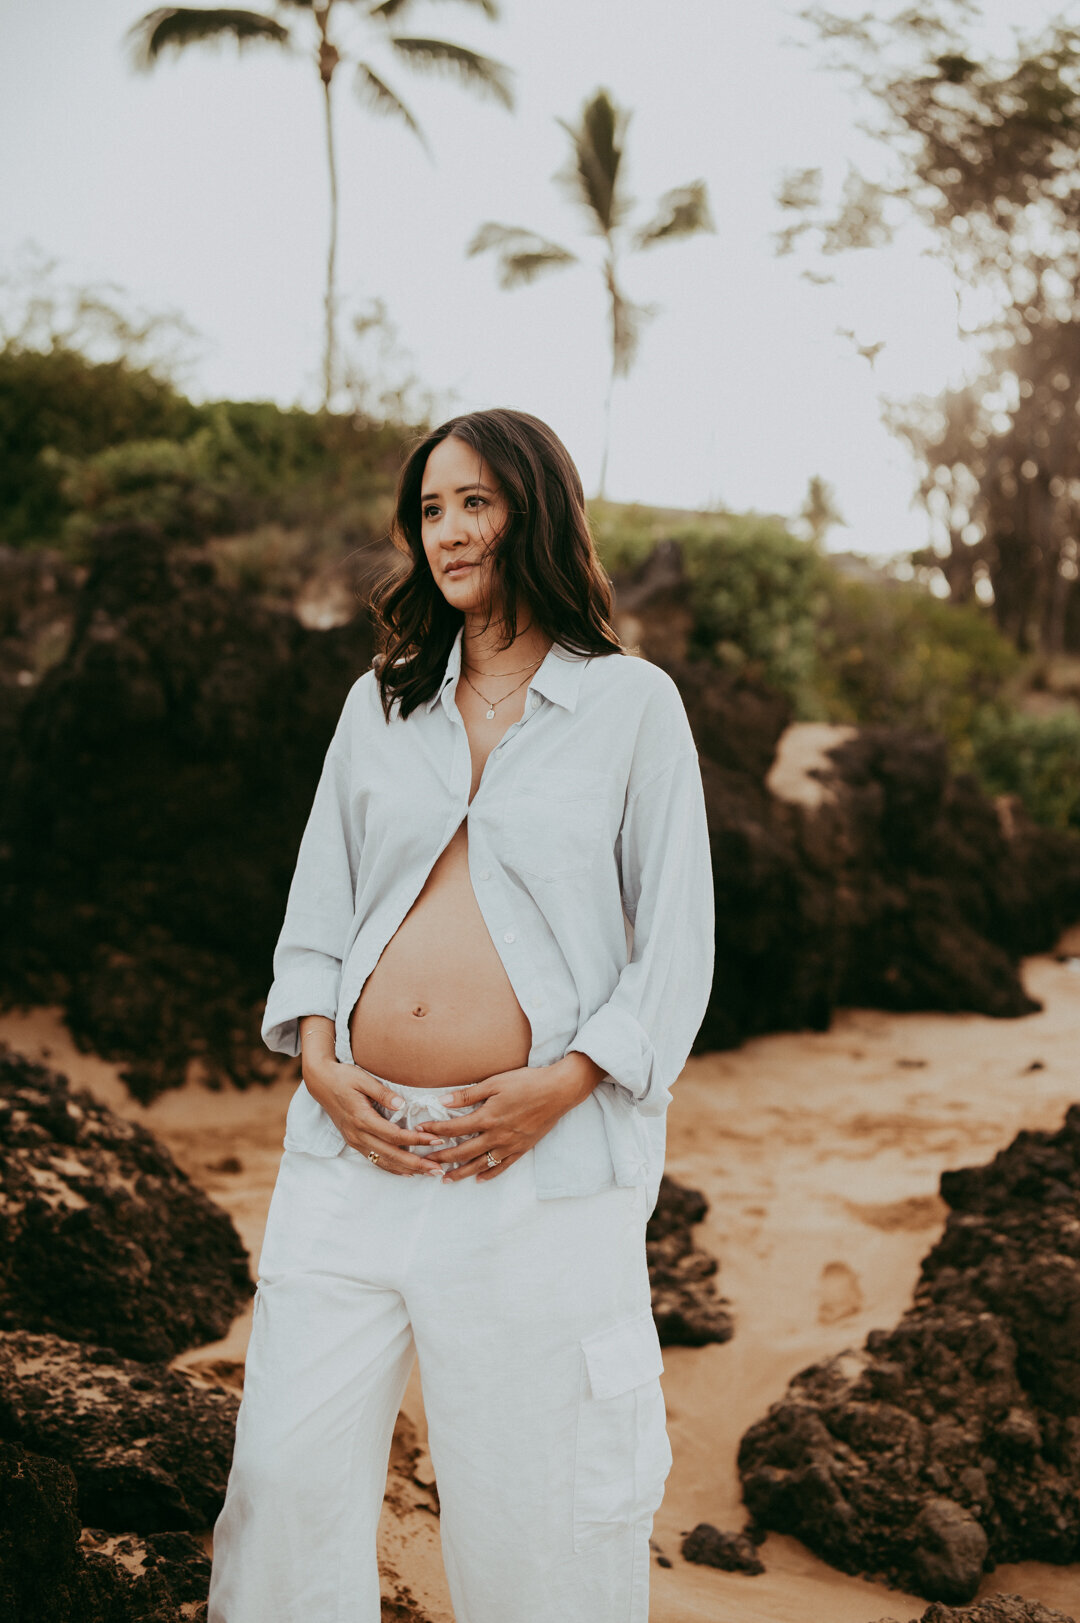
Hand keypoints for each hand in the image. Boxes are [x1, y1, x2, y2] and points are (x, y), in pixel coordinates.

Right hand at [304, 1057, 444, 1177]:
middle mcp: (358, 1134)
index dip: (417, 1139)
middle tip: (438, 1169)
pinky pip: (375, 1160)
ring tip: (428, 1173)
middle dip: (417, 1163)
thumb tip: (402, 1105)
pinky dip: (392, 1168)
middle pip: (391, 1154)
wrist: (320, 1082)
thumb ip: (383, 1093)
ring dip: (407, 1169)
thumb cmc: (343, 1077)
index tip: (436, 1139)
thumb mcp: (363, 1079)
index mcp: (362, 1118)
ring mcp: (355, 1141)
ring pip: (384, 1161)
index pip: (394, 1135)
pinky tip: (407, 1172)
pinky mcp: (354, 1142)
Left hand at [419, 1054, 603, 1181]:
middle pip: (463, 1151)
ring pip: (480, 1164)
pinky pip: (502, 1166)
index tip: (420, 1131)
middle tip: (426, 1161)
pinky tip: (478, 1179)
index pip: (454, 1128)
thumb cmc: (527, 1082)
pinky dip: (489, 1174)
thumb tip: (443, 1100)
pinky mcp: (522, 1149)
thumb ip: (468, 1094)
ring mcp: (510, 1145)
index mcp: (488, 1117)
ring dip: (461, 1172)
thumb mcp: (495, 1082)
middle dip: (442, 1156)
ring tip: (445, 1178)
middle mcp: (497, 1135)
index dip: (435, 1130)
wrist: (559, 1091)